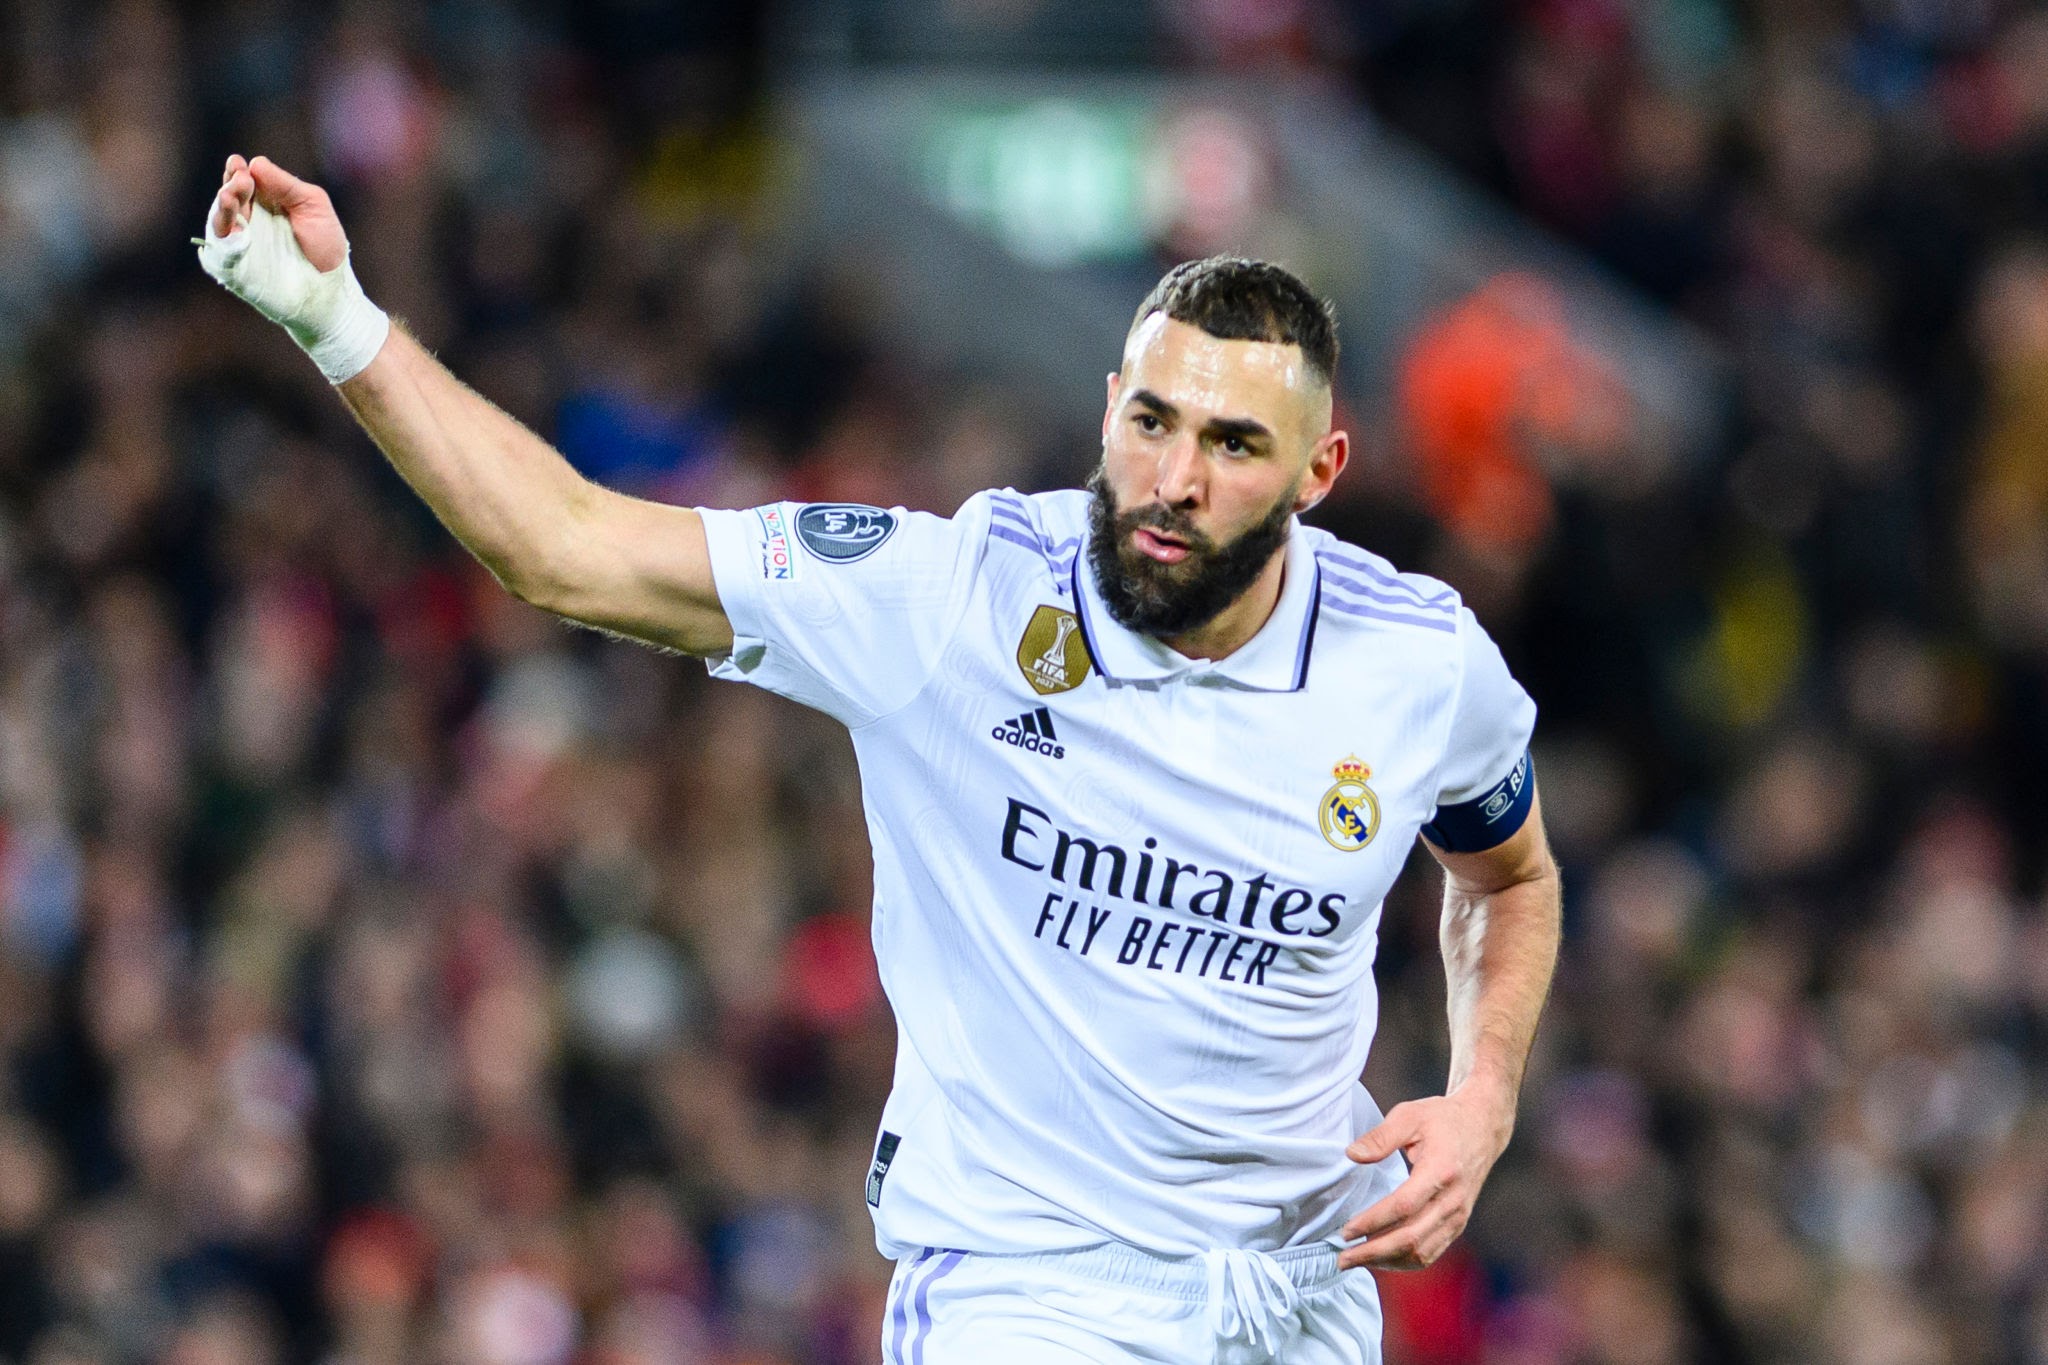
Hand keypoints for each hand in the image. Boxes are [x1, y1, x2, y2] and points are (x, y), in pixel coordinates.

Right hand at [209, 154, 346, 271]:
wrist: (331, 287)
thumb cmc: (325, 245)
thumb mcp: (313, 205)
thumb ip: (286, 185)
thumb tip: (256, 163)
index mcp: (264, 202)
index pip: (243, 181)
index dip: (237, 171)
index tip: (239, 163)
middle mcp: (248, 220)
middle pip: (229, 197)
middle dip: (231, 185)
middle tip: (241, 179)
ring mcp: (241, 244)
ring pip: (220, 221)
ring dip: (223, 207)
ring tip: (229, 196)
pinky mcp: (238, 268)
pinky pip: (223, 252)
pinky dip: (226, 238)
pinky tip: (235, 228)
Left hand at [1336, 1084, 1513, 1270]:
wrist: (1482, 1127)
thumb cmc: (1442, 1119)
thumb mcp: (1410, 1115)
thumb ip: (1380, 1137)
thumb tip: (1351, 1155)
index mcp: (1441, 1170)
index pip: (1403, 1206)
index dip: (1373, 1221)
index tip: (1346, 1230)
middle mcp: (1453, 1200)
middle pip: (1411, 1238)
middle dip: (1373, 1252)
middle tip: (1342, 1259)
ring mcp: (1458, 1216)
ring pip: (1421, 1252)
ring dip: (1387, 1261)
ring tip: (1355, 1260)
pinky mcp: (1458, 1224)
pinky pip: (1431, 1252)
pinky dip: (1404, 1261)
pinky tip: (1381, 1258)